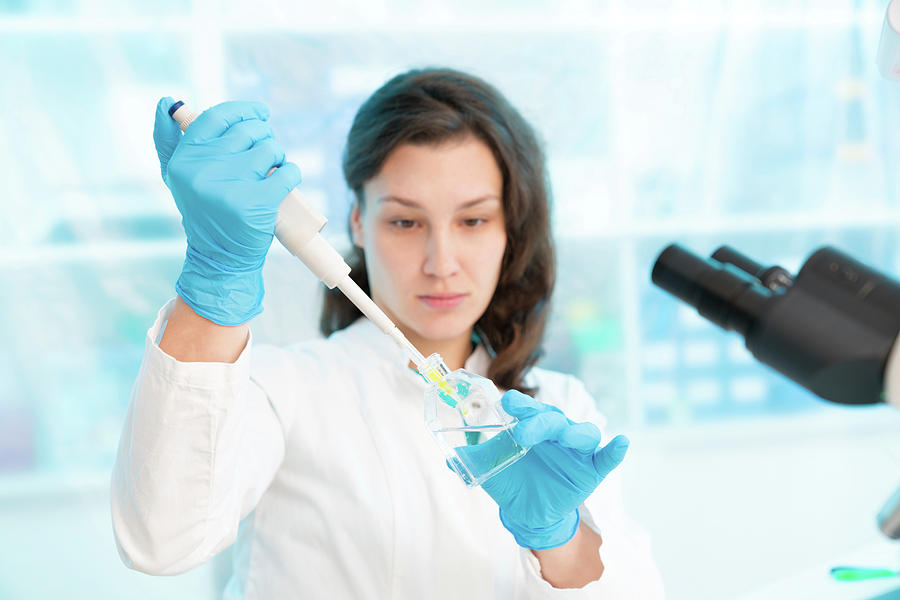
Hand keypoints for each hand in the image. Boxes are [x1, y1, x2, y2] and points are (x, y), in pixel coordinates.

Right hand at [153, 97, 301, 325]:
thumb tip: (167, 101)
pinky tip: (285, 179)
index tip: (260, 113)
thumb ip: (169, 140)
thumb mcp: (178, 178)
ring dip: (278, 155)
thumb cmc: (204, 212)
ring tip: (272, 169)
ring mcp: (230, 187)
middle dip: (264, 137)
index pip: (218, 117)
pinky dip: (292, 172)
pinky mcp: (257, 203)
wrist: (220, 258)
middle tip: (267, 153)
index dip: (243, 110)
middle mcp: (203, 171)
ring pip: (270, 149)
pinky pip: (287, 172)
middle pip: (249, 131)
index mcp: (184, 160)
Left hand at [479, 390, 628, 549]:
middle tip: (522, 429)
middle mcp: (556, 432)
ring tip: (564, 436)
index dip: (521, 404)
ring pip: (580, 433)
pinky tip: (621, 443)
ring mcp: (576, 450)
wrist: (528, 512)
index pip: (529, 409)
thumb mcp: (491, 471)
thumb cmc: (512, 481)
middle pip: (554, 418)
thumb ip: (474, 460)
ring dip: (572, 433)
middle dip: (539, 420)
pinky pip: (606, 458)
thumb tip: (449, 459)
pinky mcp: (591, 469)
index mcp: (532, 425)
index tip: (506, 402)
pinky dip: (614, 451)